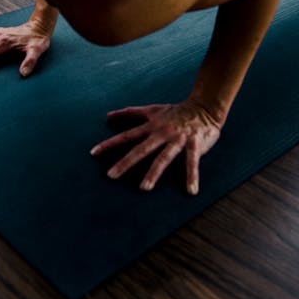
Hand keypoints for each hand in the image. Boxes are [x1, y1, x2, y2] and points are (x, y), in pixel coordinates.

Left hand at [90, 101, 221, 194]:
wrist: (205, 107)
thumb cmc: (176, 111)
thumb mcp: (152, 110)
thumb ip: (130, 113)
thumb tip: (108, 115)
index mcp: (151, 127)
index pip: (126, 136)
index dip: (110, 144)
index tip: (93, 153)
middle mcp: (161, 133)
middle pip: (140, 149)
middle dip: (125, 162)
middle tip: (110, 176)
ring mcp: (178, 139)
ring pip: (163, 158)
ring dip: (153, 173)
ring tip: (143, 188)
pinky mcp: (195, 145)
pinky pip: (192, 162)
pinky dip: (192, 176)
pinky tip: (191, 191)